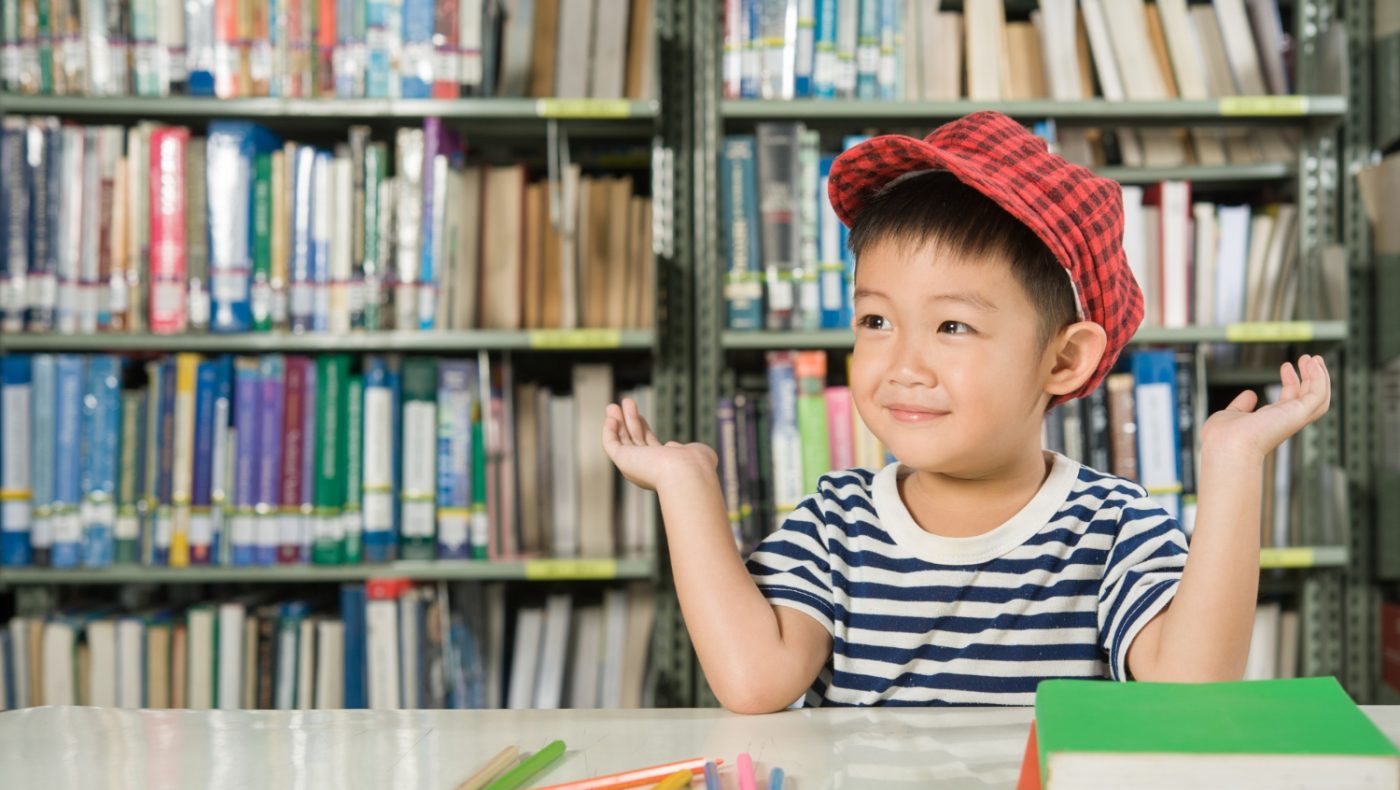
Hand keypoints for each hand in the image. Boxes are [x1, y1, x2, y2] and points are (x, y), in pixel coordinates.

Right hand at [602, 397, 717, 490]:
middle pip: (633, 441)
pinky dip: (608, 432)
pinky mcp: (623, 461)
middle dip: (628, 422)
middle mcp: (646, 468)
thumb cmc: (696, 465)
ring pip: (621, 441)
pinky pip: (611, 446)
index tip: (640, 415)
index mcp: (662, 468)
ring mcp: (634, 465)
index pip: (649, 446)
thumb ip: (685, 448)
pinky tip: (610, 418)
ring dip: (617, 422)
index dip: (643, 429)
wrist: (686, 473)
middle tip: (624, 403)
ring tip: (612, 405)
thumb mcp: (697, 452)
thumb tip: (670, 445)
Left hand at [1200, 354, 1331, 459]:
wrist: (1226, 446)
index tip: (1286, 366)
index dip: (1290, 382)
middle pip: (1307, 399)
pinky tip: (1313, 365)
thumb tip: (1249, 395)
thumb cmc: (1222, 438)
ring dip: (1319, 377)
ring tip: (1313, 358)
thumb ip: (1241, 405)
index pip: (1288, 401)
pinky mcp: (1298, 414)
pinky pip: (1318, 395)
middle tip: (1308, 359)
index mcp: (1270, 422)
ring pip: (1318, 398)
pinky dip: (1319, 379)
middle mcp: (1284, 422)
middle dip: (1310, 378)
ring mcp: (1292, 419)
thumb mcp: (1232, 414)